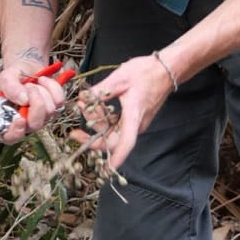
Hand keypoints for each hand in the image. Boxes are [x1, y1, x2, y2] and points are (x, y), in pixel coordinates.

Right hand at [0, 58, 68, 143]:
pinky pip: (59, 100)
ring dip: (41, 91)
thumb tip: (23, 99)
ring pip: (49, 111)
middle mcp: (25, 122)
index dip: (15, 132)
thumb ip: (10, 87)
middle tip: (28, 87)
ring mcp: (42, 117)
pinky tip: (43, 81)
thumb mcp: (6, 77)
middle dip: (35, 103)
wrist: (27, 67)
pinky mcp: (55, 109)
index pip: (10, 137)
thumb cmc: (14, 75)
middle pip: (35, 125)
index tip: (20, 119)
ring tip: (33, 83)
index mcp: (7, 118)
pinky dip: (52, 86)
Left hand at [69, 53, 175, 168]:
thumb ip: (100, 91)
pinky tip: (93, 104)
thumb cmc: (146, 72)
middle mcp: (136, 124)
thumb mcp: (119, 78)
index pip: (126, 143)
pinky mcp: (133, 117)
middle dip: (92, 137)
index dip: (117, 158)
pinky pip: (115, 124)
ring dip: (96, 123)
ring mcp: (135, 122)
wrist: (166, 69)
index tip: (106, 169)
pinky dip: (103, 117)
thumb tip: (83, 99)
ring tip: (84, 104)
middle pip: (113, 140)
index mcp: (134, 116)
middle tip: (74, 131)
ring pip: (112, 131)